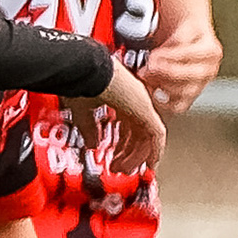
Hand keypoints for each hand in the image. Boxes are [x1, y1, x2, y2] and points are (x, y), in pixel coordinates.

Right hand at [72, 56, 166, 183]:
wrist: (84, 68)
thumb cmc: (79, 79)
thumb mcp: (82, 110)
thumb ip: (89, 128)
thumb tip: (93, 144)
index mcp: (118, 95)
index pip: (126, 124)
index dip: (121, 143)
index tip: (115, 156)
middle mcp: (133, 98)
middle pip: (137, 132)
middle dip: (128, 153)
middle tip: (120, 167)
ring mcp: (141, 102)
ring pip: (147, 136)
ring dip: (137, 156)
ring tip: (126, 169)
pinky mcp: (146, 108)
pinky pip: (157, 135)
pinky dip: (155, 150)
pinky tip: (151, 163)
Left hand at [142, 17, 222, 115]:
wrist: (190, 40)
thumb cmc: (184, 31)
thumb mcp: (184, 24)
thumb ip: (177, 36)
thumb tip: (166, 51)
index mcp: (211, 50)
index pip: (191, 54)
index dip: (170, 55)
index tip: (153, 55)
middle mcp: (209, 69)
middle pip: (190, 75)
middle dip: (166, 72)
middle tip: (147, 68)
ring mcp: (201, 85)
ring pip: (185, 92)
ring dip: (162, 85)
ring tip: (145, 77)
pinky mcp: (190, 96)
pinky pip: (178, 106)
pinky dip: (164, 102)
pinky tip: (151, 89)